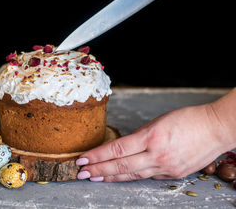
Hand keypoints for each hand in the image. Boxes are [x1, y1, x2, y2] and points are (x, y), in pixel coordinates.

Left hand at [76, 89, 235, 181]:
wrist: (216, 129)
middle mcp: (157, 155)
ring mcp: (166, 167)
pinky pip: (148, 176)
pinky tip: (120, 176)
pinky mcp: (173, 174)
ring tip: (95, 178)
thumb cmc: (187, 119)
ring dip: (111, 177)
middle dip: (98, 170)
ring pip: (132, 175)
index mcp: (151, 137)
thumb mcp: (157, 122)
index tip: (82, 159)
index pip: (116, 150)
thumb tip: (122, 148)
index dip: (97, 156)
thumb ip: (139, 136)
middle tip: (81, 173)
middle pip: (120, 166)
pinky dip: (132, 176)